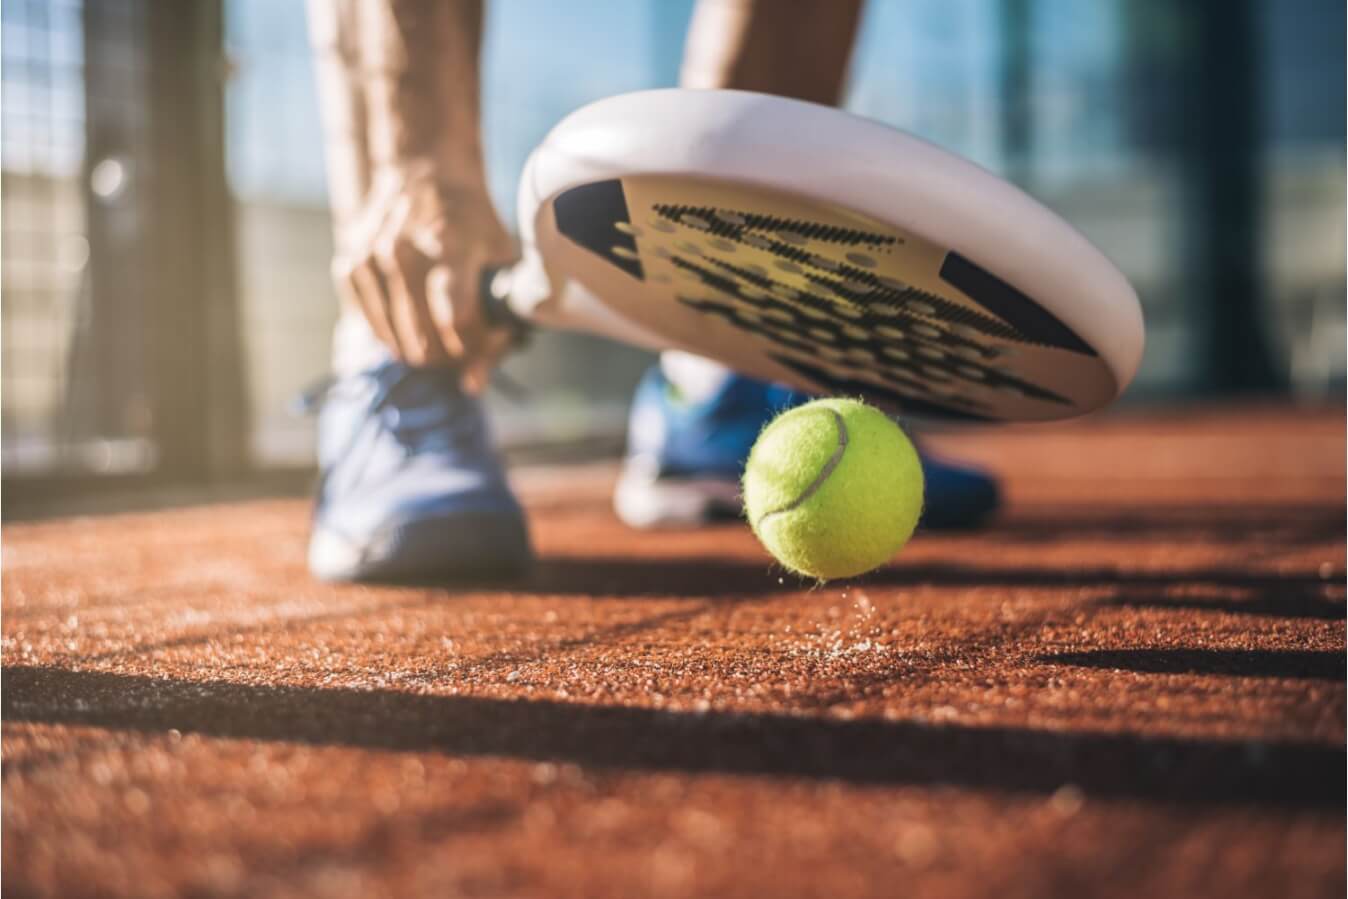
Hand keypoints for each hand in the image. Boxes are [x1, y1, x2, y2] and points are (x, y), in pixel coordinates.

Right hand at [332, 163, 514, 391]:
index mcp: (450, 245)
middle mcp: (403, 251)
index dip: (476, 346)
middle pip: (423, 341)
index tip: (489, 341)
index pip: (458, 322)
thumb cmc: (474, 221)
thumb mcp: (503, 262)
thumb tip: (472, 386)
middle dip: (452, 356)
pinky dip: (393, 333)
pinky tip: (412, 319)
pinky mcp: (349, 263)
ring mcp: (370, 256)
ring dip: (422, 350)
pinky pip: (370, 325)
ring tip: (442, 336)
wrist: (426, 169)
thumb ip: (498, 326)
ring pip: (394, 342)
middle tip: (466, 344)